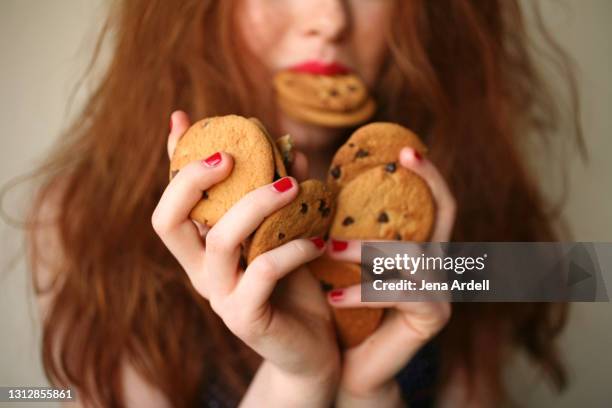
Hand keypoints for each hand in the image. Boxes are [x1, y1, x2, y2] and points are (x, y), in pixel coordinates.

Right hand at [153, 111, 339, 403]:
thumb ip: (275, 197)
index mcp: (202, 250)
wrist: (313, 349)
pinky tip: (317, 241)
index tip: (181, 118)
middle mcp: (200, 273)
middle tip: (231, 154)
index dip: (172, 161)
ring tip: (293, 186)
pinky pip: (264, 271)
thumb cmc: (297, 286)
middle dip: (192, 179)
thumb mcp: (283, 235)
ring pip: (220, 240)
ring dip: (256, 204)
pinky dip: (292, 247)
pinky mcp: (246, 319)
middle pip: (168, 221)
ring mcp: (220, 297)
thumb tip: (287, 148)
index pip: (171, 202)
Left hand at [326, 147, 454, 405]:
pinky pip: (399, 294)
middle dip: (427, 180)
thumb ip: (334, 222)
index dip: (428, 173)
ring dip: (366, 250)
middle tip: (401, 158)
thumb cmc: (337, 303)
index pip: (433, 201)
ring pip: (412, 254)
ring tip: (328, 249)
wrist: (343, 362)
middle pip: (444, 211)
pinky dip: (364, 293)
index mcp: (415, 244)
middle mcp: (435, 262)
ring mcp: (438, 290)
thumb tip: (304, 167)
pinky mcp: (431, 318)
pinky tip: (333, 297)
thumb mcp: (335, 258)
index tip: (406, 147)